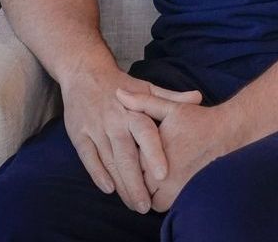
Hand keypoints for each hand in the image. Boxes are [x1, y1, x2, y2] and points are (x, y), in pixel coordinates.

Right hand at [60, 67, 198, 212]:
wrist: (84, 72)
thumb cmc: (120, 84)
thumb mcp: (146, 88)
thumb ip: (170, 97)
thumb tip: (198, 97)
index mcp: (133, 110)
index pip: (145, 133)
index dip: (154, 154)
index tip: (163, 175)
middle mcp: (114, 121)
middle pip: (126, 155)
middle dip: (136, 182)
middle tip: (147, 205)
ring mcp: (96, 128)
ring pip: (109, 161)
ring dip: (121, 184)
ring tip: (133, 204)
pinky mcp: (79, 135)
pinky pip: (89, 158)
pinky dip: (98, 174)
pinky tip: (109, 189)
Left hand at [116, 88, 247, 211]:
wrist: (225, 133)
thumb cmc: (196, 120)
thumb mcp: (170, 108)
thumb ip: (143, 102)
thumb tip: (118, 93)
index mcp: (154, 151)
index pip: (127, 164)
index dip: (122, 164)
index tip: (121, 158)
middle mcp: (163, 173)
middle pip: (136, 186)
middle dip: (131, 185)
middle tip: (129, 178)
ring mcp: (175, 186)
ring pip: (149, 200)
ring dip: (146, 194)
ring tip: (144, 183)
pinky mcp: (185, 193)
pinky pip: (163, 204)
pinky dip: (158, 200)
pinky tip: (158, 188)